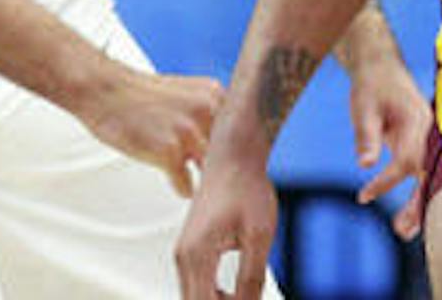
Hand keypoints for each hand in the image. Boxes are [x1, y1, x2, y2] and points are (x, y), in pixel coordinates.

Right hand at [75, 68, 224, 197]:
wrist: (105, 90)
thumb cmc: (141, 95)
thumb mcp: (187, 93)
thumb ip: (209, 112)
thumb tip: (228, 142)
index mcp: (215, 95)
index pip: (242, 131)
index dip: (239, 151)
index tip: (239, 165)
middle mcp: (207, 111)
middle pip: (229, 154)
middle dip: (225, 170)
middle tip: (224, 184)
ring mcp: (188, 132)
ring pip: (210, 171)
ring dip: (207, 183)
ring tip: (205, 191)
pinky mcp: (168, 152)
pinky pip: (186, 185)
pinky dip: (184, 189)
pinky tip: (181, 187)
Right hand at [174, 143, 278, 299]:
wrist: (234, 156)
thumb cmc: (245, 187)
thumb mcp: (258, 236)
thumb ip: (251, 278)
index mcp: (197, 255)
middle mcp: (184, 257)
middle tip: (249, 299)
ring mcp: (185, 253)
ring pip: (195, 297)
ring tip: (246, 298)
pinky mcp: (191, 249)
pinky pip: (198, 284)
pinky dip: (215, 294)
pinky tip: (236, 293)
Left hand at [346, 53, 430, 238]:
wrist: (380, 65)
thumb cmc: (371, 84)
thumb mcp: (363, 107)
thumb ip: (366, 135)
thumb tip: (364, 164)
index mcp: (418, 121)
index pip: (407, 160)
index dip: (386, 182)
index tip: (363, 195)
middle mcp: (430, 131)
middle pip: (429, 174)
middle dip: (418, 204)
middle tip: (402, 231)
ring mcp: (429, 137)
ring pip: (430, 175)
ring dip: (420, 203)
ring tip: (405, 232)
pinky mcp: (423, 142)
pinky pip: (424, 170)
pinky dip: (418, 192)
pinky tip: (410, 216)